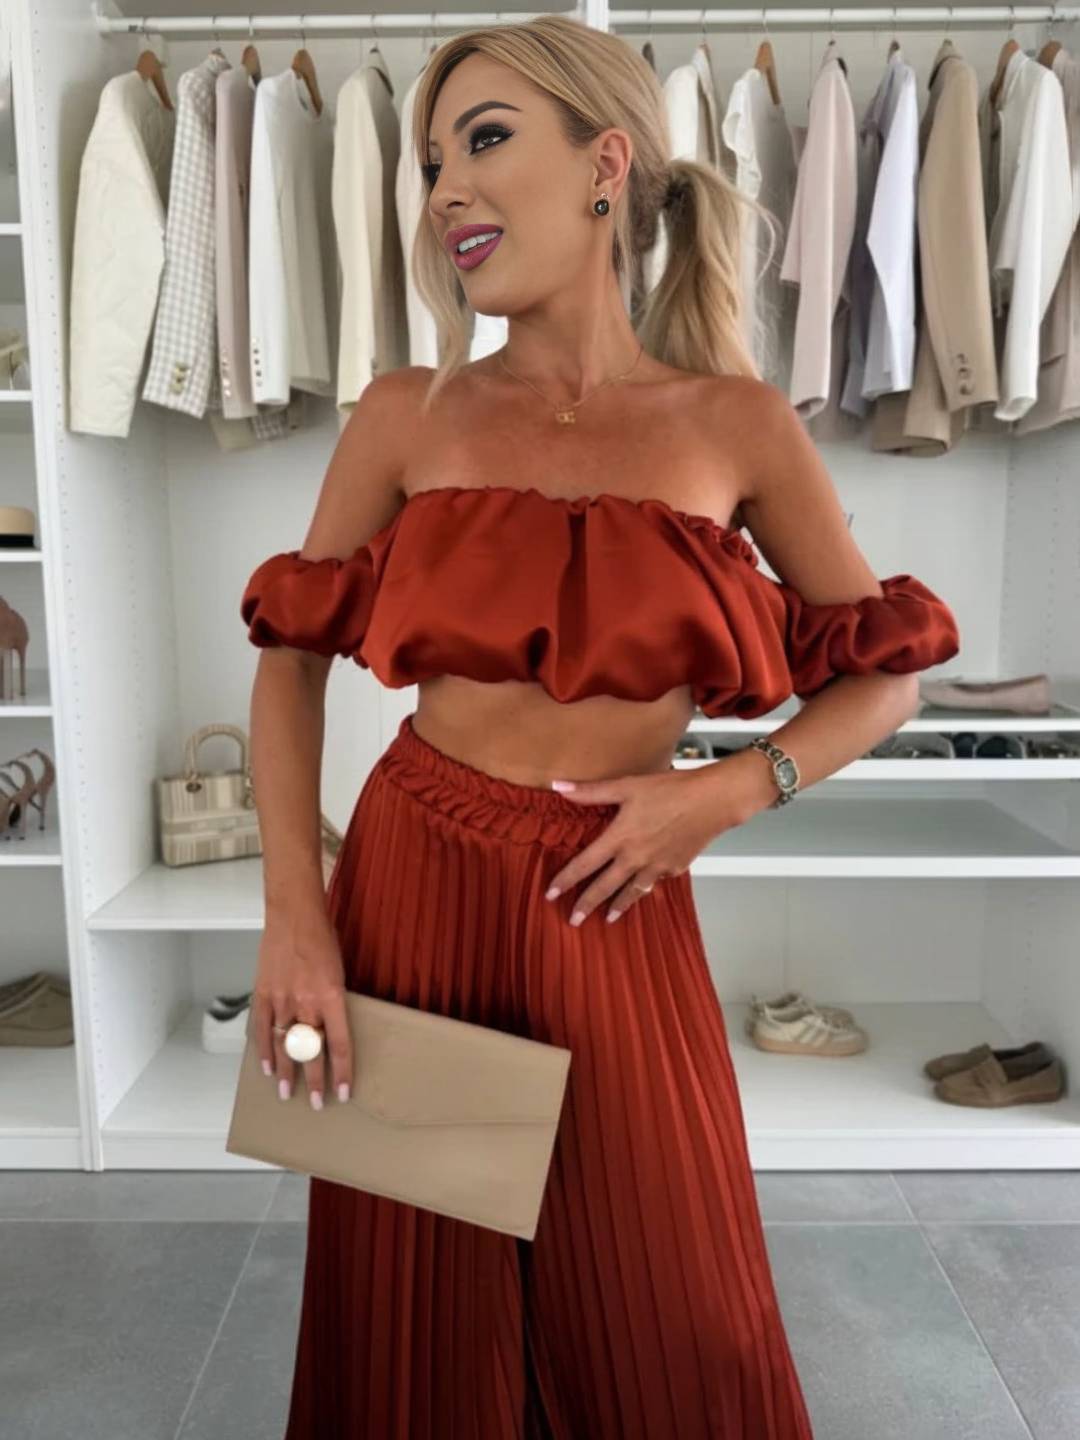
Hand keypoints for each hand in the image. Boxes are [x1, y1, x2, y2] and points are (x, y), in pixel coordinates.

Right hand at [254, 906, 353, 1110]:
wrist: (294, 915)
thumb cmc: (322, 940)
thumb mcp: (339, 972)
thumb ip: (334, 1003)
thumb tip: (330, 1033)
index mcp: (332, 996)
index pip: (340, 1044)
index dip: (342, 1072)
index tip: (344, 1093)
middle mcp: (307, 1002)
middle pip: (311, 1051)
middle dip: (314, 1081)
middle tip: (315, 1103)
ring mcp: (282, 999)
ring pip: (284, 1045)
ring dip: (286, 1072)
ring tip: (287, 1093)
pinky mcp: (263, 993)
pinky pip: (262, 1029)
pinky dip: (264, 1051)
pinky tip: (267, 1068)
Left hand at [544, 764, 749, 925]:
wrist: (713, 801)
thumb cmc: (671, 789)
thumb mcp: (627, 786)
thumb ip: (591, 791)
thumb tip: (558, 787)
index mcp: (620, 838)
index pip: (584, 865)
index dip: (565, 880)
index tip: (550, 894)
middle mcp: (635, 858)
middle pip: (604, 887)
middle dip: (586, 905)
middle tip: (573, 920)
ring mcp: (656, 867)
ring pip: (631, 893)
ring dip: (617, 907)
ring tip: (607, 919)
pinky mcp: (675, 868)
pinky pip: (653, 883)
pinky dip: (644, 890)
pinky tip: (640, 892)